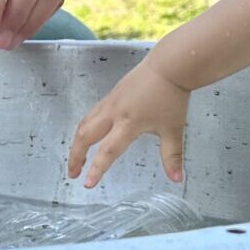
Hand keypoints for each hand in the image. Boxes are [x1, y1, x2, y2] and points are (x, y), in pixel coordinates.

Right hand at [67, 59, 190, 188]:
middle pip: (85, 136)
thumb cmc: (172, 96)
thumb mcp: (174, 129)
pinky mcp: (111, 94)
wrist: (169, 66)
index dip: (96, 169)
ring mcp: (110, 102)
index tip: (87, 183)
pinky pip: (91, 114)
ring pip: (84, 123)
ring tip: (75, 157)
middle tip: (72, 173)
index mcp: (128, 123)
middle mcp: (114, 112)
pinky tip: (87, 134)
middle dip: (75, 156)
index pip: (107, 151)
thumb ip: (171, 156)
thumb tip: (176, 179)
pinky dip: (84, 128)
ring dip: (76, 142)